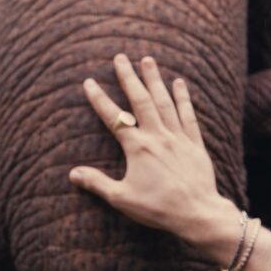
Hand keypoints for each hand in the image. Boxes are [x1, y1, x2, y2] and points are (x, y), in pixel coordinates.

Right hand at [69, 54, 237, 244]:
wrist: (197, 213)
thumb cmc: (159, 208)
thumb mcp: (122, 199)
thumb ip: (97, 183)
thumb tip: (73, 174)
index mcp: (138, 148)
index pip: (114, 118)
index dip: (99, 99)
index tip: (88, 82)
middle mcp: (157, 136)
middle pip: (140, 100)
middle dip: (128, 77)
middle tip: (120, 57)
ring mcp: (178, 138)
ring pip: (164, 102)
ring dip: (155, 79)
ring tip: (147, 59)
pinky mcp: (195, 144)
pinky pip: (188, 115)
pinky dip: (183, 98)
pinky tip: (179, 83)